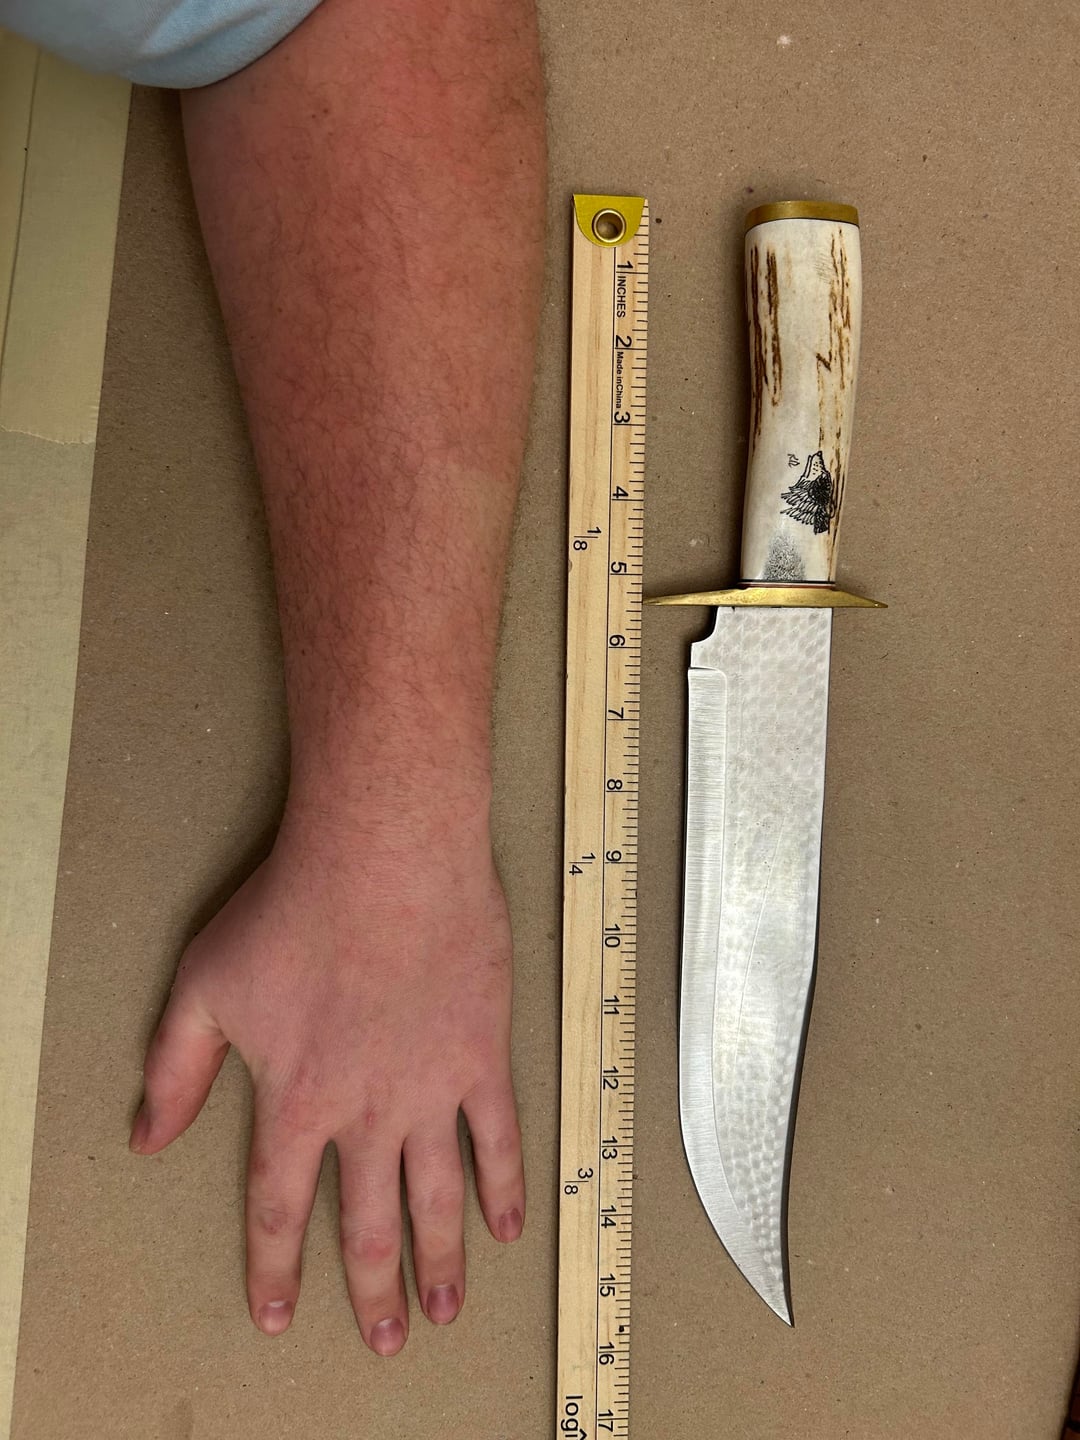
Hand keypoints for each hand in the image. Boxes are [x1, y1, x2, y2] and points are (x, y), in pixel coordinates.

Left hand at [128, 796, 524, 1355]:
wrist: (385, 855)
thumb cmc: (294, 910)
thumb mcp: (206, 986)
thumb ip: (175, 1069)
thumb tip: (147, 1138)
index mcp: (297, 1103)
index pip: (279, 1208)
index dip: (275, 1268)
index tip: (279, 1314)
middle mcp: (367, 1114)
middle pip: (368, 1225)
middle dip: (374, 1291)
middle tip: (388, 1336)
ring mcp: (432, 1088)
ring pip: (438, 1197)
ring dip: (442, 1260)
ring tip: (447, 1307)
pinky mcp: (482, 1054)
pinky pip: (499, 1137)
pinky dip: (505, 1186)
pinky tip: (508, 1224)